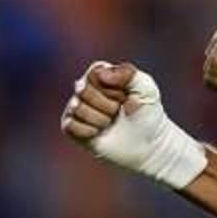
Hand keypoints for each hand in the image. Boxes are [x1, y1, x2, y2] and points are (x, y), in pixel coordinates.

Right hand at [60, 60, 206, 189]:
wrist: (147, 144)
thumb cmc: (147, 112)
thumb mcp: (146, 88)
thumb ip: (127, 73)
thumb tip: (100, 74)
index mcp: (101, 73)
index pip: (95, 74)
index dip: (113, 89)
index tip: (125, 96)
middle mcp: (85, 87)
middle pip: (83, 90)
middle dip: (107, 105)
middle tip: (118, 111)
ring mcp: (76, 107)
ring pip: (76, 108)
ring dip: (99, 119)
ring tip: (110, 122)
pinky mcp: (71, 127)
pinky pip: (69, 125)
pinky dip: (88, 131)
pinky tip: (98, 132)